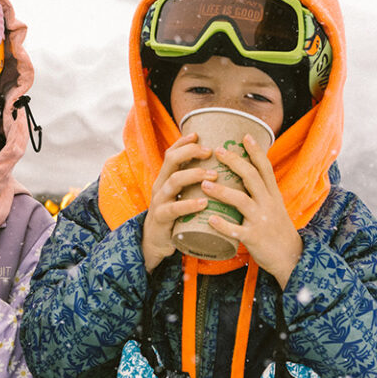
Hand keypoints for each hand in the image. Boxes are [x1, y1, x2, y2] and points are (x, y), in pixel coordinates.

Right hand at [141, 133, 216, 271]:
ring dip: (194, 175)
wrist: (155, 242)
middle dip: (190, 152)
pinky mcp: (161, 219)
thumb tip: (222, 169)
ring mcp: (159, 201)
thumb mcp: (180, 196)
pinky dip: (189, 205)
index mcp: (166, 178)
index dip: (183, 142)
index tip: (198, 134)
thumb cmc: (175, 217)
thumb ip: (193, 184)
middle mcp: (160, 185)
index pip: (171, 153)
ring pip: (173, 181)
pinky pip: (174, 209)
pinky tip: (204, 203)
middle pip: (171, 160)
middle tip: (211, 152)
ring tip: (214, 176)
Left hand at [200, 133, 302, 287]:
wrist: (291, 257)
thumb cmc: (277, 230)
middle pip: (252, 177)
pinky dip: (223, 225)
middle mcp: (268, 204)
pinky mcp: (254, 238)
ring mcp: (261, 220)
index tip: (245, 135)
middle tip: (217, 151)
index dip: (255, 151)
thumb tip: (246, 173)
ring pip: (241, 201)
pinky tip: (210, 219)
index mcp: (272, 195)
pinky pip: (236, 231)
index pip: (264, 168)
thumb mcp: (274, 206)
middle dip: (235, 162)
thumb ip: (261, 192)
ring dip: (222, 191)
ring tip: (205, 184)